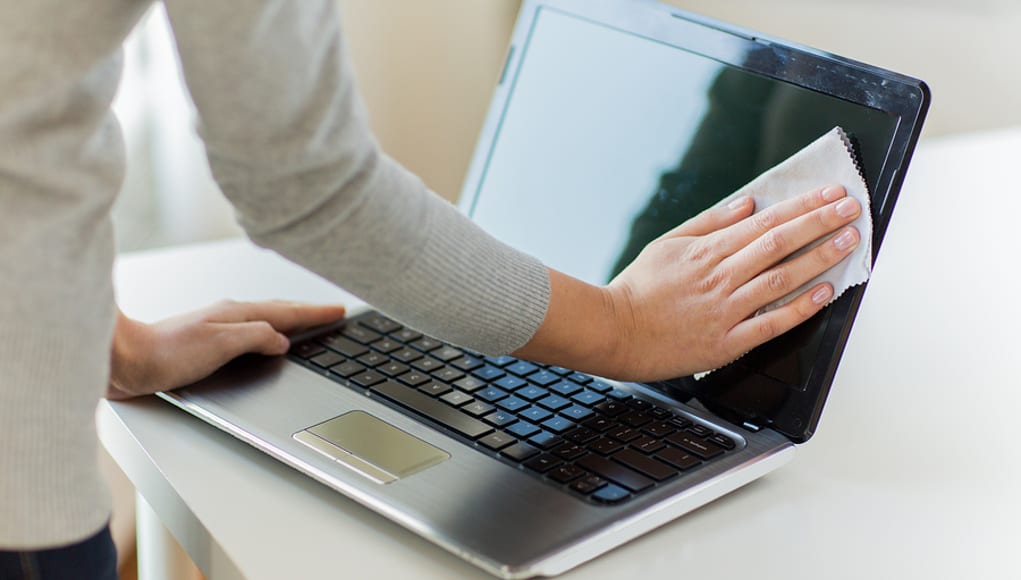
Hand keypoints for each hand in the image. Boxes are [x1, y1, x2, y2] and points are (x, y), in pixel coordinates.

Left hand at [107, 300, 345, 399]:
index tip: (338, 311)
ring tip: (307, 320)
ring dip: (289, 318)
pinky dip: (269, 329)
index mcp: (237, 314)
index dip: (315, 313)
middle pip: (279, 310)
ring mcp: (218, 326)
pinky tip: (266, 338)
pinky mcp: (207, 341)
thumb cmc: (166, 354)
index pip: (287, 313)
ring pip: (265, 319)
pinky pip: (251, 330)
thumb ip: (256, 338)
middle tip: (330, 311)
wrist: (125, 360)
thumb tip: (281, 340)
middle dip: (308, 311)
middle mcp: (229, 316)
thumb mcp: (221, 344)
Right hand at [514, 184, 860, 380]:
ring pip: (782, 278)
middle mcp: (721, 276)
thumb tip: (746, 203)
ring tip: (848, 241)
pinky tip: (823, 293)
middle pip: (780, 243)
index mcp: (707, 251)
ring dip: (819, 257)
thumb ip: (709, 222)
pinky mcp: (726, 341)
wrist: (613, 331)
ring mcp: (726, 309)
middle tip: (851, 208)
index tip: (830, 194)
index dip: (803, 206)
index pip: (766, 222)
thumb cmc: (637, 289)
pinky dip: (800, 308)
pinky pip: (771, 323)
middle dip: (821, 222)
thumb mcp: (667, 243)